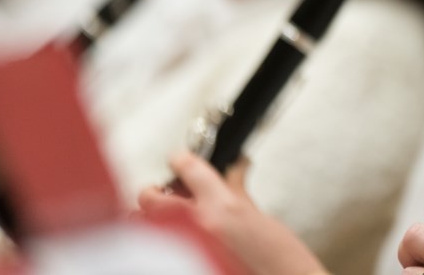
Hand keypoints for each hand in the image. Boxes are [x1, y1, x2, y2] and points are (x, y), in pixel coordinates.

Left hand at [138, 152, 327, 274]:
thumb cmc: (281, 261)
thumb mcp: (260, 218)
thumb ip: (237, 192)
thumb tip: (232, 173)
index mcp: (221, 208)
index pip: (187, 167)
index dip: (180, 159)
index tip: (178, 159)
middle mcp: (197, 227)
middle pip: (150, 197)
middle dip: (155, 192)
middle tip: (163, 190)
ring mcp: (186, 249)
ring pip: (142, 224)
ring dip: (152, 218)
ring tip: (165, 219)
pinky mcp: (179, 266)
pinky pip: (157, 249)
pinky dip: (161, 242)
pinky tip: (175, 241)